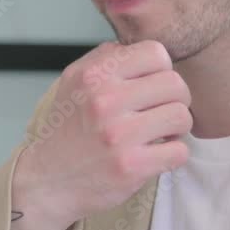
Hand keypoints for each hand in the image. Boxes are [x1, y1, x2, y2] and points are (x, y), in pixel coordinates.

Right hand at [19, 39, 191, 223]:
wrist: (48, 181)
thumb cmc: (67, 130)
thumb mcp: (73, 82)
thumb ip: (105, 58)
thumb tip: (138, 48)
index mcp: (94, 75)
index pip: (156, 53)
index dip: (161, 70)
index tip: (152, 86)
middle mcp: (105, 101)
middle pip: (175, 84)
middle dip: (176, 99)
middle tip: (161, 112)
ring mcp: (119, 135)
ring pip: (181, 116)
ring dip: (177, 128)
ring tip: (160, 133)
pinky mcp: (132, 166)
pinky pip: (179, 151)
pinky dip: (173, 154)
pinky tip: (157, 155)